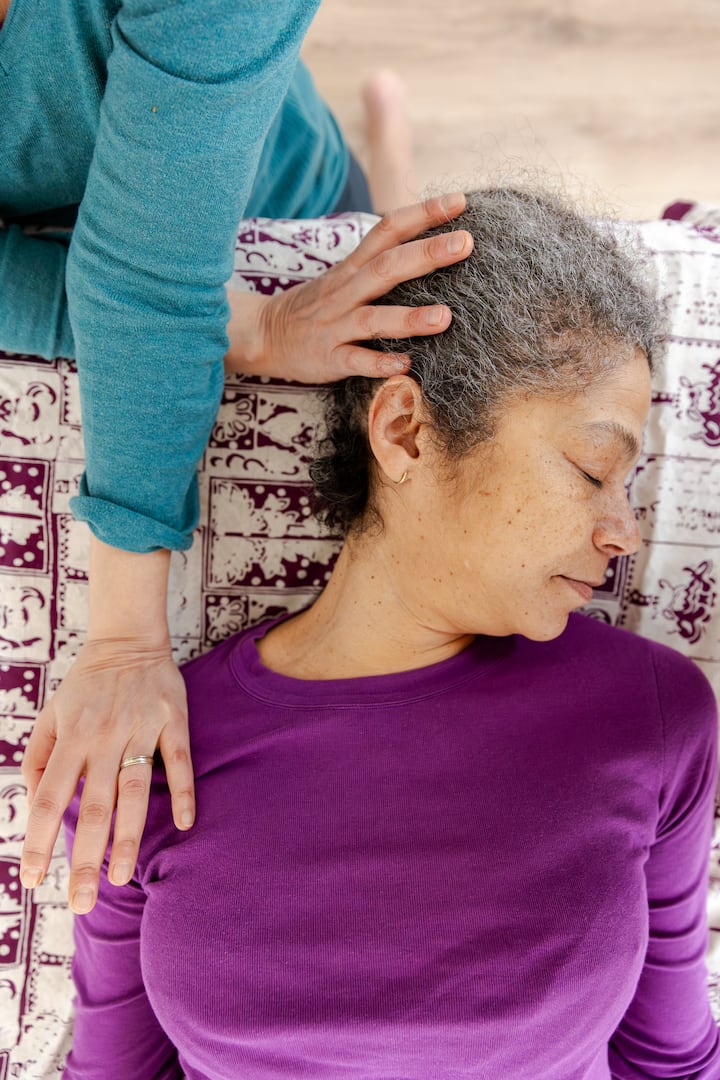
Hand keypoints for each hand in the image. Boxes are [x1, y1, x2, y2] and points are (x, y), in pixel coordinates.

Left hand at [20, 539, 193, 913]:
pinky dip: (184, 791)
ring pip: (135, 791)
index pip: (49, 798)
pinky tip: (185, 824)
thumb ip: (38, 755)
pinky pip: (179, 761)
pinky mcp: (174, 721)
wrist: (129, 639)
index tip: (34, 880)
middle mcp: (104, 737)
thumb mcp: (50, 713)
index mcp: (71, 737)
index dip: (39, 841)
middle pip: (93, 806)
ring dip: (128, 837)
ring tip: (121, 878)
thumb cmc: (86, 683)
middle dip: (85, 858)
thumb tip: (34, 802)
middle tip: (81, 902)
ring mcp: (142, 729)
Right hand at [224, 192, 473, 381]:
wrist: (262, 334)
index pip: (388, 230)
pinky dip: (380, 364)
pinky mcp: (329, 359)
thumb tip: (429, 243)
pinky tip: (406, 365)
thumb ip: (380, 260)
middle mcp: (345, 292)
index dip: (422, 214)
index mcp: (352, 268)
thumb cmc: (316, 305)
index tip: (459, 202)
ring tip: (445, 317)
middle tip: (464, 243)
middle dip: (426, 255)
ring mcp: (336, 326)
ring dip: (409, 318)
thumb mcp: (344, 275)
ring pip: (373, 319)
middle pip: (386, 268)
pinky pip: (356, 361)